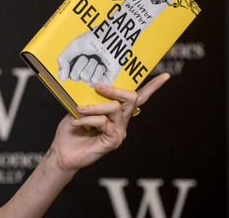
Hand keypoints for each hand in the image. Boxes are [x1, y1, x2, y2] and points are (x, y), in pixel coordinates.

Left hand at [48, 73, 169, 171]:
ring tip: (79, 109)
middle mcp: (122, 121)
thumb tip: (95, 84)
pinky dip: (89, 120)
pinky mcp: (114, 141)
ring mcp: (120, 131)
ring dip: (94, 107)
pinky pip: (104, 122)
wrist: (63, 151)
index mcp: (116, 112)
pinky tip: (77, 123)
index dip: (152, 87)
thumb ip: (91, 98)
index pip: (137, 98)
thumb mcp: (80, 107)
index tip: (165, 76)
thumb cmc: (71, 129)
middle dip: (115, 89)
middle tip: (98, 85)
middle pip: (131, 99)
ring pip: (115, 108)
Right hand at [56, 30, 118, 87]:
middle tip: (88, 55)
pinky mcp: (104, 80)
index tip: (74, 57)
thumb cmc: (96, 38)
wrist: (114, 37)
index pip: (63, 73)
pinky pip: (95, 81)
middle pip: (73, 76)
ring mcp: (93, 76)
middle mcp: (82, 71)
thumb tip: (62, 78)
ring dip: (92, 65)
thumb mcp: (74, 45)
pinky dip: (99, 70)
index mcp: (74, 63)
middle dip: (81, 63)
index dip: (66, 67)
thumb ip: (63, 60)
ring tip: (98, 58)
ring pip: (85, 77)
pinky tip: (104, 65)